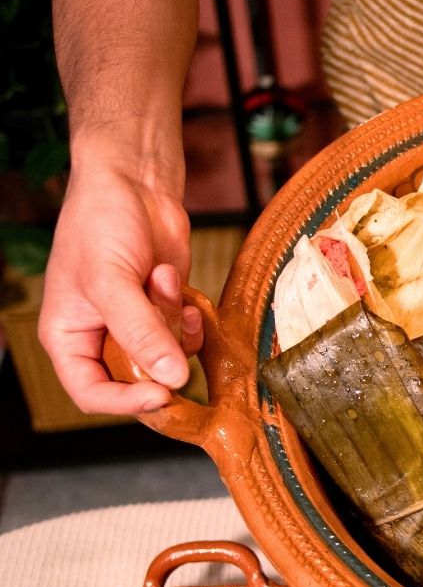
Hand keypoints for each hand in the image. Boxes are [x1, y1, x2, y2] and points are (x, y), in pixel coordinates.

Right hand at [39, 159, 202, 413]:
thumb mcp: (112, 281)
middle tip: (170, 325)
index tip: (162, 393)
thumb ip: (141, 332)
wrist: (134, 185)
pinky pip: (186, 337)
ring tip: (158, 278)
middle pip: (137, 381)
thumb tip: (172, 379)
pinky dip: (188, 316)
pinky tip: (174, 283)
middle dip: (158, 353)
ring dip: (173, 324)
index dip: (126, 402)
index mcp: (69, 338)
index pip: (93, 394)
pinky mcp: (166, 312)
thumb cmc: (101, 223)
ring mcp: (138, 326)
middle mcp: (102, 338)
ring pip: (168, 359)